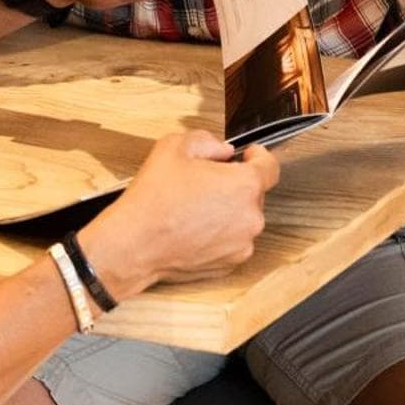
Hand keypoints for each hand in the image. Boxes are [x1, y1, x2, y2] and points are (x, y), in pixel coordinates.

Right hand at [76, 130, 279, 299]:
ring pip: (242, 219)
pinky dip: (219, 234)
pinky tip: (193, 228)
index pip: (270, 167)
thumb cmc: (153, 198)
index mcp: (244, 185)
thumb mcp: (173, 146)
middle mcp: (251, 217)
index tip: (249, 154)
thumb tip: (223, 150)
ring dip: (227, 210)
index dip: (259, 156)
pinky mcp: (229, 264)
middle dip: (234, 184)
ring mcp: (241, 245)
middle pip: (253, 193)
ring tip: (195, 208)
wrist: (134, 244)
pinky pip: (232, 241)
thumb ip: (206, 140)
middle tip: (204, 182)